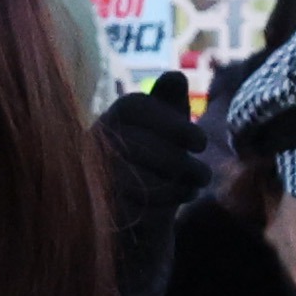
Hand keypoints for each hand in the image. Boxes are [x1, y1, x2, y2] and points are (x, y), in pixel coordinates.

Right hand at [96, 79, 208, 231]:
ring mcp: (91, 175)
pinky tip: (176, 203)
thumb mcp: (168, 131)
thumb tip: (176, 76)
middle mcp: (94, 141)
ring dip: (174, 184)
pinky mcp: (97, 207)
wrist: (141, 219)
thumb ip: (171, 103)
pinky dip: (160, 205)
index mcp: (112, 117)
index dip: (171, 123)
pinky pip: (130, 204)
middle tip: (205, 174)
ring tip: (194, 187)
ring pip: (135, 175)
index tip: (201, 143)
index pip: (134, 106)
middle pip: (138, 143)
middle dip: (178, 160)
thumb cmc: (158, 165)